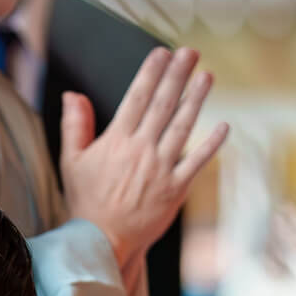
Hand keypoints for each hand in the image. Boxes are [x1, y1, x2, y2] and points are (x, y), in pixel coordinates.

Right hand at [60, 46, 229, 265]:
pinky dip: (210, 144)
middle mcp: (141, 151)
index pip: (136, 98)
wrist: (102, 242)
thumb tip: (73, 95)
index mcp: (116, 141)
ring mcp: (160, 170)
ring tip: (207, 76)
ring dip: (196, 100)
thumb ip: (75, 126)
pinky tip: (223, 125)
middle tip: (190, 53)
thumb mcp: (71, 162)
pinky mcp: (175, 189)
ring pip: (182, 127)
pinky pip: (196, 163)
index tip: (162, 53)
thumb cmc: (87, 203)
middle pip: (163, 105)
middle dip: (177, 76)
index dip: (151, 73)